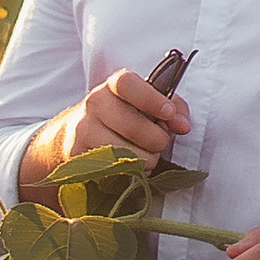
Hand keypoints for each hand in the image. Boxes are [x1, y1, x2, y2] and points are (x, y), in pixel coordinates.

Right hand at [17, 70, 190, 199]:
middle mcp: (94, 104)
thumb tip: (182, 126)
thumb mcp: (148, 104)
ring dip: (145, 161)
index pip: (127, 84)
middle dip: (157, 140)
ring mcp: (83, 130)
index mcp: (113, 86)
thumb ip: (173, 109)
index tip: (168, 113)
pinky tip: (131, 168)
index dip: (151, 99)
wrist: (76, 133)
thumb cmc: (124, 116)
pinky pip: (114, 173)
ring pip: (125, 155)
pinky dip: (130, 175)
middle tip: (160, 143)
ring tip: (147, 157)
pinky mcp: (79, 157)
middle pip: (133, 126)